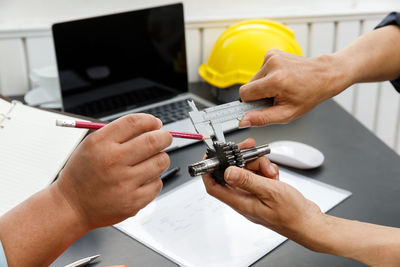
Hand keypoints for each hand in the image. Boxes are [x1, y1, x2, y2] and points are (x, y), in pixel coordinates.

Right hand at [53, 114, 171, 228]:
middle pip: (154, 141)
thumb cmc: (84, 174)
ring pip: (160, 161)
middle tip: (164, 138)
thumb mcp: (92, 145)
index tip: (155, 124)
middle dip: (164, 137)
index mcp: (100, 144)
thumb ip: (119, 134)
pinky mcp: (132, 202)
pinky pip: (157, 183)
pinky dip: (153, 180)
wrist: (71, 207)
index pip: (134, 123)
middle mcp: (113, 161)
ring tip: (149, 161)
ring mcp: (124, 183)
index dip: (150, 121)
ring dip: (160, 158)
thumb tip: (154, 126)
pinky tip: (141, 181)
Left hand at [202, 138, 321, 241]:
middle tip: (252, 152)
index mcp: (240, 202)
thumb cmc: (292, 214)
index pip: (213, 186)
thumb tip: (228, 172)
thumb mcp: (269, 192)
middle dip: (243, 161)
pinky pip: (258, 177)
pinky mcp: (264, 193)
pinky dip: (266, 172)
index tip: (211, 157)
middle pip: (233, 174)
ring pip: (247, 173)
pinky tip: (274, 175)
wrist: (310, 224)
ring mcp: (254, 196)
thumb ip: (247, 180)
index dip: (208, 171)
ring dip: (258, 166)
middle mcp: (244, 200)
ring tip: (271, 172)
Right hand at [238, 49, 351, 126]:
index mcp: (275, 80)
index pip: (244, 93)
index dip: (251, 102)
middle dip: (259, 94)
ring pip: (255, 78)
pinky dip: (268, 76)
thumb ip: (263, 119)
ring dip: (264, 85)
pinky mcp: (272, 53)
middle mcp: (272, 65)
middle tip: (276, 97)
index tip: (262, 105)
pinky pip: (261, 70)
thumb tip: (244, 121)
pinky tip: (281, 78)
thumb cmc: (309, 94)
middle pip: (249, 85)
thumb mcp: (287, 114)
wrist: (324, 75)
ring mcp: (272, 56)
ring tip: (281, 87)